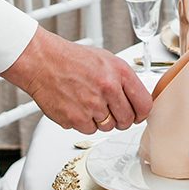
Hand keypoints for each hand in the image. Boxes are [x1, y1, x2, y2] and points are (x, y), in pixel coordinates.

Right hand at [3, 27, 151, 134]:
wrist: (44, 62)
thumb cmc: (73, 59)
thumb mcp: (107, 60)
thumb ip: (124, 80)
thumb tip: (137, 98)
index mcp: (120, 72)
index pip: (144, 104)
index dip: (142, 112)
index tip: (138, 114)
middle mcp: (108, 88)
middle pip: (127, 120)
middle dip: (122, 118)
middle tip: (112, 110)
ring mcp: (92, 105)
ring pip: (109, 127)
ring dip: (102, 120)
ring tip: (90, 103)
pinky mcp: (76, 118)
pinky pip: (89, 130)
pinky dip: (85, 122)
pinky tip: (78, 106)